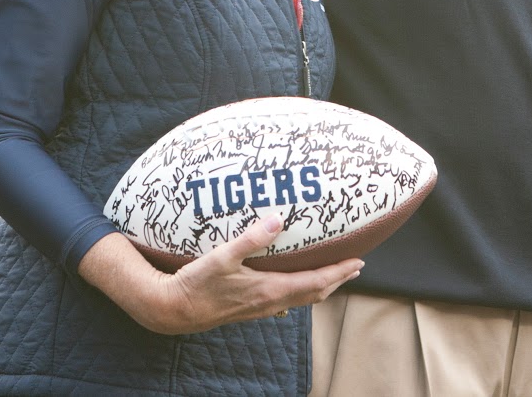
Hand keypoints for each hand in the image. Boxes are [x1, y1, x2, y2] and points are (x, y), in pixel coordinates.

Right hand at [79, 217, 362, 335]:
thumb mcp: (222, 255)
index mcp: (269, 289)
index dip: (339, 272)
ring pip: (299, 300)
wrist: (173, 310)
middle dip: (336, 280)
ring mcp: (258, 309)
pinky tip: (290, 293)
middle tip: (354, 267)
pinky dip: (296, 294)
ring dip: (318, 288)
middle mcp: (268, 302)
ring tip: (331, 277)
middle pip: (313, 293)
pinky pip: (281, 303)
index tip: (358, 262)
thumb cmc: (196, 282)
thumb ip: (251, 237)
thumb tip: (278, 219)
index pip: (314, 281)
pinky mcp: (247, 310)